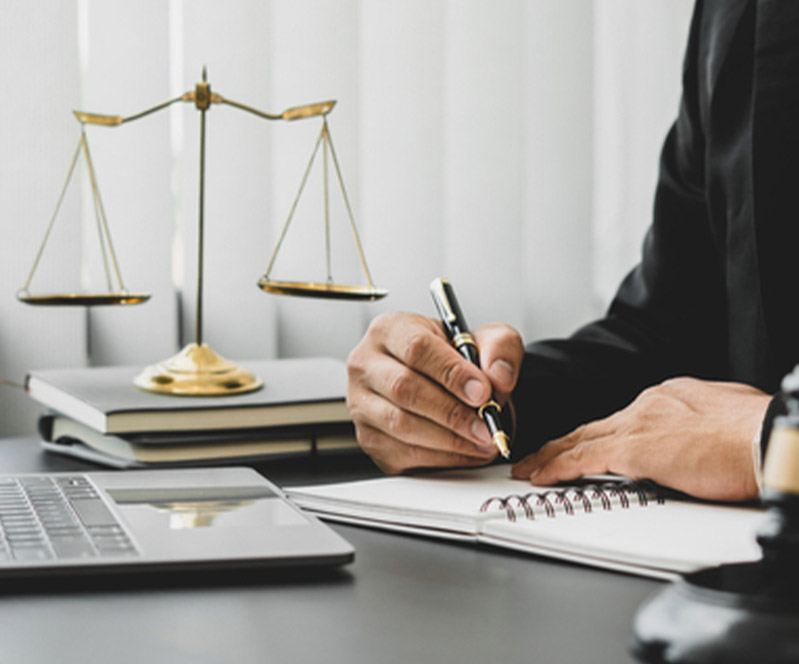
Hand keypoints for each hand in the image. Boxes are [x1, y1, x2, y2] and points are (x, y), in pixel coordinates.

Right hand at [347, 311, 523, 473]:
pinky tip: (466, 451)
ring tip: (482, 440)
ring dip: (449, 438)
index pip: (416, 348)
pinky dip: (442, 457)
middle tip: (485, 425)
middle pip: (405, 388)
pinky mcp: (369, 438)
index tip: (482, 392)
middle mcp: (366, 364)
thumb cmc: (454, 359)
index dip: (452, 373)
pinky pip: (403, 453)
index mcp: (390, 330)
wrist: (443, 385)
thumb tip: (498, 376)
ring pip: (402, 425)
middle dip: (452, 412)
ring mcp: (361, 404)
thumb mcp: (484, 340)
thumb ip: (499, 347)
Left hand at [511, 377, 770, 500]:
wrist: (770, 436)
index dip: (598, 435)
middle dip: (562, 443)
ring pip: (580, 440)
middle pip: (593, 427)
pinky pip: (582, 458)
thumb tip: (701, 440)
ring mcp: (639, 423)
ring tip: (529, 468)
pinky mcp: (634, 447)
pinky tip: (540, 476)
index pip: (622, 421)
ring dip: (551, 455)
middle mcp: (648, 404)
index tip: (583, 446)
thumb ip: (702, 427)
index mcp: (670, 397)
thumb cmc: (761, 433)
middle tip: (537, 455)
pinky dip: (557, 466)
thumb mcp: (727, 420)